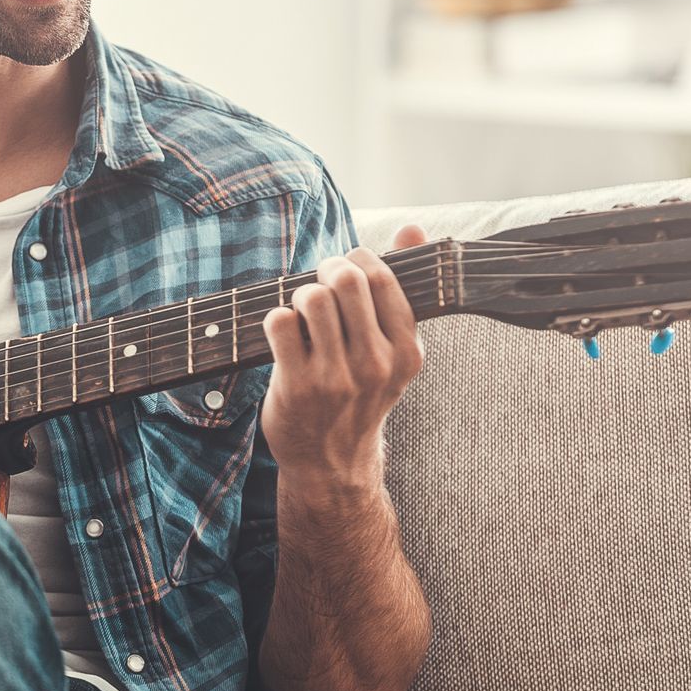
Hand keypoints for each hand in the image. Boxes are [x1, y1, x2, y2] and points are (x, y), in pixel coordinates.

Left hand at [260, 225, 426, 486]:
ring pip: (313, 298)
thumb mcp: (393, 350)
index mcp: (407, 352)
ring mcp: (336, 378)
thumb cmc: (361, 393)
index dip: (359, 259)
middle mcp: (376, 365)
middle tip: (321, 280)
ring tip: (303, 310)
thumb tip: (414, 229)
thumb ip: (402, 287)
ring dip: (301, 293)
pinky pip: (280, 322)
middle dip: (328, 269)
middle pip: (347, 281)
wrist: (332, 462)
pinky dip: (276, 317)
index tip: (348, 267)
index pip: (383, 279)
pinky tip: (284, 333)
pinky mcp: (296, 386)